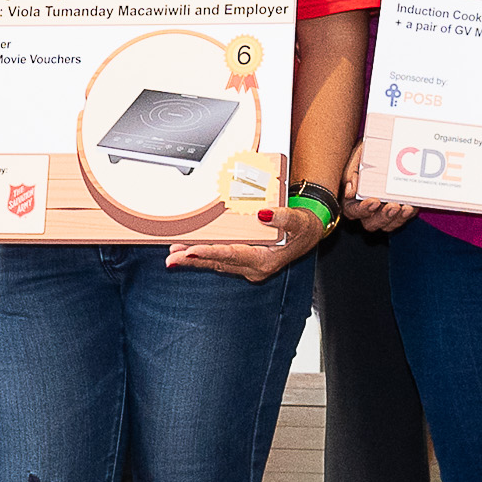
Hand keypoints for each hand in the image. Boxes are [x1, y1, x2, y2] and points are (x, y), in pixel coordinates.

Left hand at [171, 200, 329, 280]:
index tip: (191, 250)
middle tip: (172, 258)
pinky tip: (189, 253)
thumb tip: (264, 214)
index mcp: (265, 261)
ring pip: (216, 264)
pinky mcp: (244, 261)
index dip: (210, 252)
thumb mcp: (300, 221)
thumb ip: (283, 218)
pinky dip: (203, 257)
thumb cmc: (304, 228)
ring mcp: (248, 266)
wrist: (310, 234)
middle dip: (193, 260)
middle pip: (218, 263)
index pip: (232, 255)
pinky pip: (220, 261)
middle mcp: (254, 268)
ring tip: (173, 255)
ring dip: (195, 259)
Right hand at [338, 137, 420, 233]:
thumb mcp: (356, 158)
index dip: (362, 210)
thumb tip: (350, 193)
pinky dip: (407, 214)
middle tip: (393, 206)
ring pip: (388, 225)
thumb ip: (350, 174)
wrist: (382, 146)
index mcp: (351, 199)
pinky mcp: (398, 209)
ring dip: (397, 219)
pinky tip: (411, 206)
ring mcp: (383, 210)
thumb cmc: (365, 154)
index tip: (374, 201)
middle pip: (371, 223)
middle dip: (383, 217)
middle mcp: (367, 209)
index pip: (352, 211)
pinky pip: (402, 218)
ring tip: (405, 207)